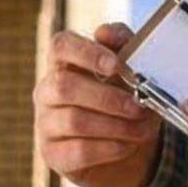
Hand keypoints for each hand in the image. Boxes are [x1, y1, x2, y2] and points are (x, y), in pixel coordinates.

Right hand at [34, 23, 162, 186]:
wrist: (130, 149)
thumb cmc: (125, 99)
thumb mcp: (131, 69)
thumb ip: (123, 44)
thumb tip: (105, 32)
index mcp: (64, 63)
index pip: (60, 46)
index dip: (86, 52)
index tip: (115, 65)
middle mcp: (47, 91)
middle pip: (64, 86)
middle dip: (107, 97)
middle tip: (137, 106)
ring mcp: (46, 124)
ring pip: (74, 120)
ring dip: (115, 125)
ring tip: (141, 128)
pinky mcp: (54, 155)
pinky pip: (79, 151)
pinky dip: (109, 148)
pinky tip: (127, 145)